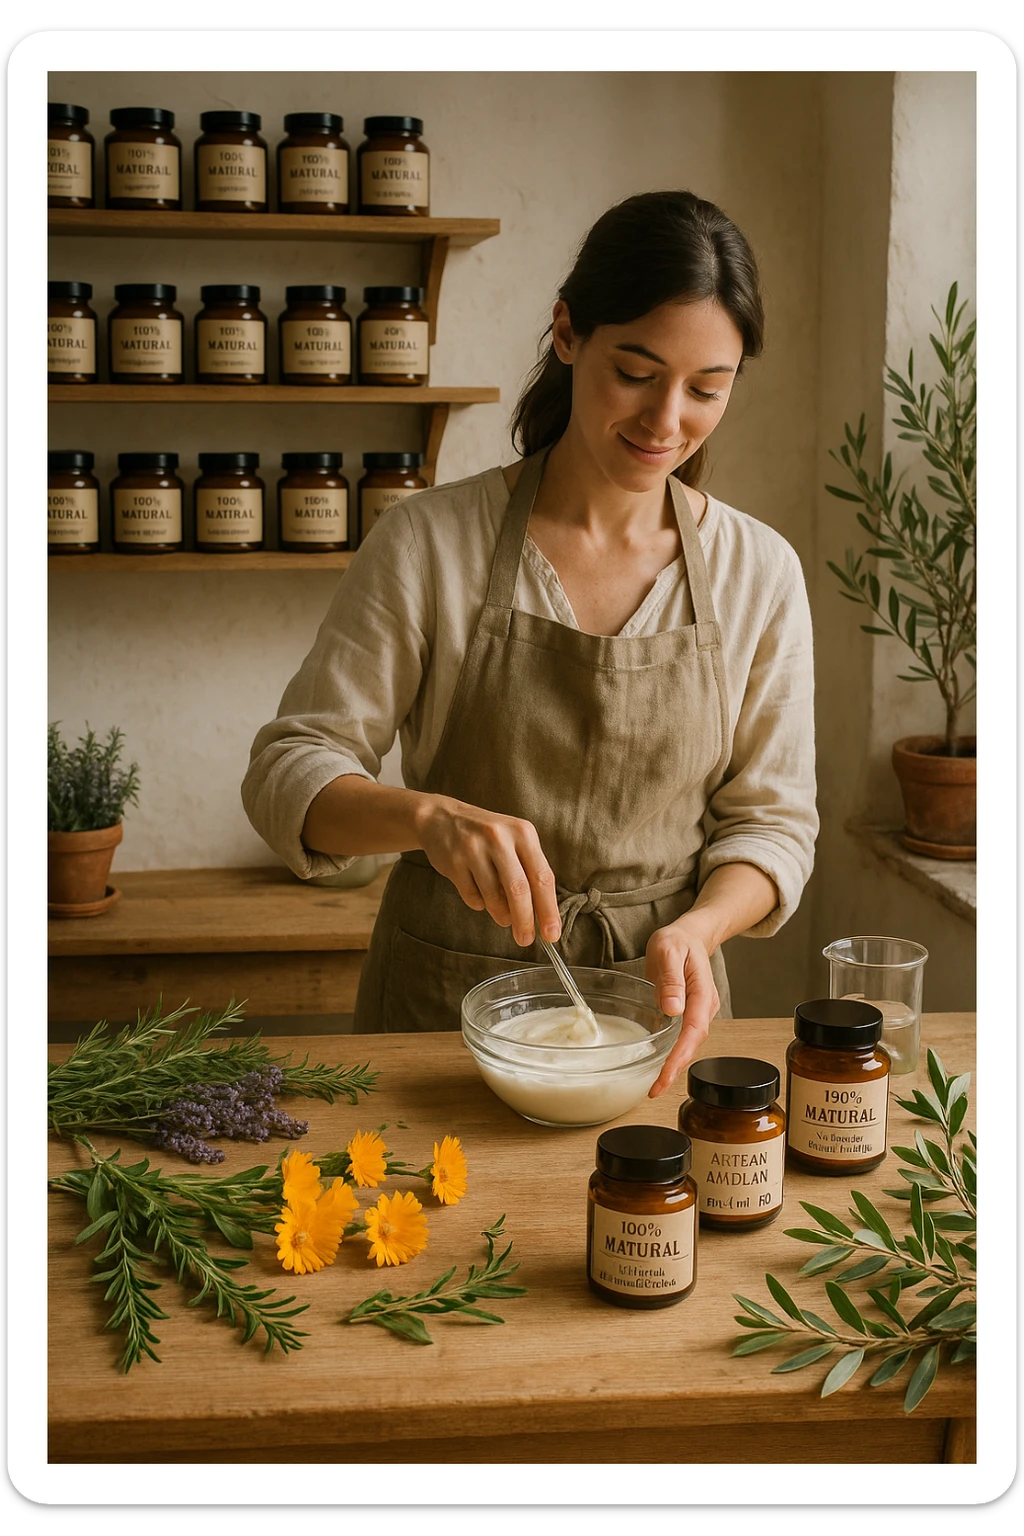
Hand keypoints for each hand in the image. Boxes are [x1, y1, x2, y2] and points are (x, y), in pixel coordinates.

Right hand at [417, 794, 561, 947]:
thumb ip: (530, 872)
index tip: (552, 934)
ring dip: (501, 915)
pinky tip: (478, 892)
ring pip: (494, 898)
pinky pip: (472, 898)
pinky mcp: (453, 862)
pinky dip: (480, 904)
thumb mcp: (514, 842)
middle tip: (525, 940)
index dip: (549, 909)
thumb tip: (544, 916)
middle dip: (525, 921)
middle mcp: (499, 838)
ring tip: (503, 916)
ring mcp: (474, 849)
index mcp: (523, 833)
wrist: (442, 819)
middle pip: (519, 890)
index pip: (542, 877)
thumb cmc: (488, 837)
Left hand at [644, 919, 719, 1097]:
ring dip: (674, 1065)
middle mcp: (705, 1006)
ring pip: (689, 1044)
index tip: (665, 1076)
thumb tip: (673, 1008)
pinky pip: (684, 1038)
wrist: (690, 936)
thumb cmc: (678, 941)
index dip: (680, 1057)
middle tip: (655, 1089)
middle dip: (676, 1069)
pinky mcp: (691, 1014)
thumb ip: (671, 979)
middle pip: (693, 1044)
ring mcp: (700, 1011)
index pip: (693, 1031)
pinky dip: (673, 1054)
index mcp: (702, 993)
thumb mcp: (669, 950)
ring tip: (656, 1085)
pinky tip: (660, 1066)